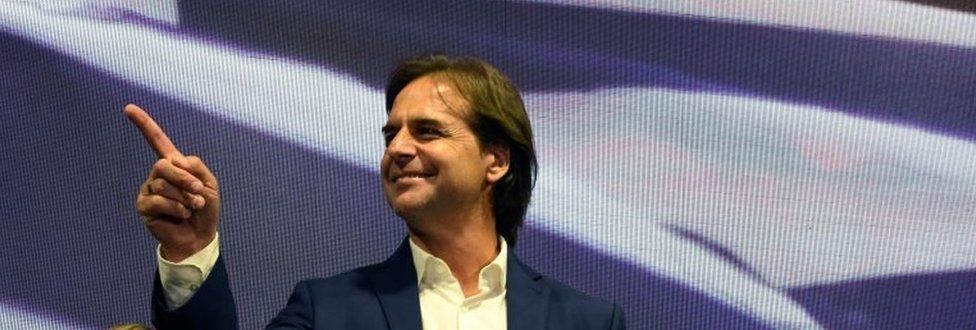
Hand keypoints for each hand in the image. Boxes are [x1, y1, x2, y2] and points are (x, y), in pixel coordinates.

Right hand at [124, 104, 218, 261]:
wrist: (199, 236)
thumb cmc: (204, 209)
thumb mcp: (209, 184)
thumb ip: (196, 166)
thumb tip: (175, 161)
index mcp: (173, 164)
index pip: (156, 140)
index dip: (143, 124)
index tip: (128, 108)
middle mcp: (157, 175)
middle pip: (164, 165)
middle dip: (185, 179)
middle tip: (198, 192)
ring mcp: (148, 190)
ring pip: (163, 184)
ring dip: (184, 197)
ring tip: (191, 208)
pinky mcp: (143, 206)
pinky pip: (159, 200)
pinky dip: (176, 208)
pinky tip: (181, 215)